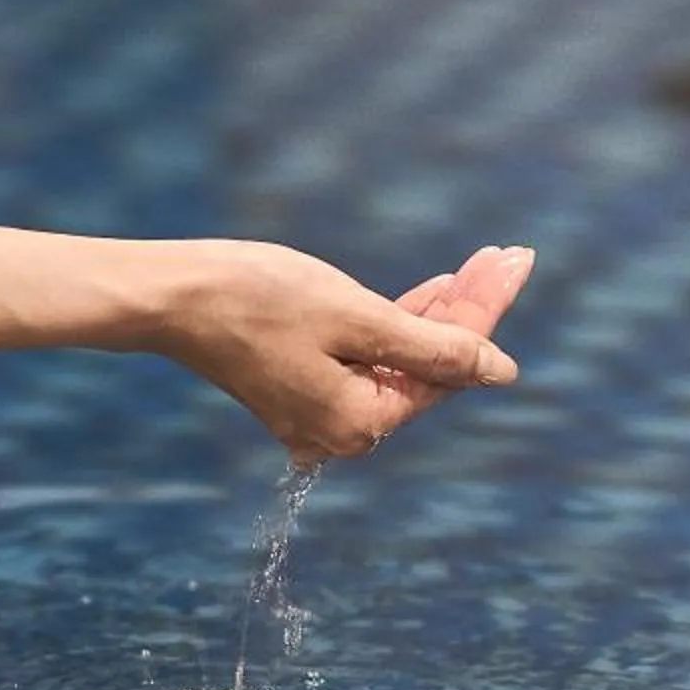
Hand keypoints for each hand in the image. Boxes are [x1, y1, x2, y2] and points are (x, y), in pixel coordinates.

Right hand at [156, 241, 535, 463]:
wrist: (171, 295)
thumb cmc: (257, 298)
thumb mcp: (356, 315)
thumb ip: (433, 347)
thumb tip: (500, 373)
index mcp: (361, 423)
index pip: (447, 366)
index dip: (486, 312)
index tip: (518, 264)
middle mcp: (343, 432)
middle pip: (428, 365)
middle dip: (469, 309)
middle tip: (509, 256)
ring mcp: (321, 414)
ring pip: (400, 359)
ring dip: (439, 312)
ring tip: (482, 265)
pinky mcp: (302, 390)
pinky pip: (368, 359)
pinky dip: (398, 325)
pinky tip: (431, 292)